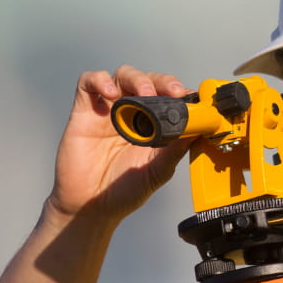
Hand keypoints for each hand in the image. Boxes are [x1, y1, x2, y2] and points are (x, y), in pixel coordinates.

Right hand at [51, 66, 193, 220]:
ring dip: (137, 79)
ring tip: (145, 93)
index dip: (180, 93)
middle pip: (148, 81)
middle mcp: (131, 115)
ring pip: (123, 76)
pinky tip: (111, 94)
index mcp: (152, 127)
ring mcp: (108, 110)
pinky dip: (100, 80)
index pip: (167, 98)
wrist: (90, 206)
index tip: (192, 98)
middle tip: (174, 92)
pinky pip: (88, 83)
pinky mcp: (85, 110)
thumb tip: (198, 131)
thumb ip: (174, 151)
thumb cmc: (122, 192)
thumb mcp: (156, 173)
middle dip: (163, 82)